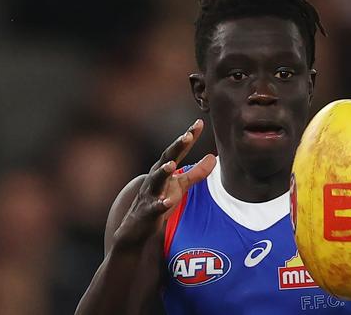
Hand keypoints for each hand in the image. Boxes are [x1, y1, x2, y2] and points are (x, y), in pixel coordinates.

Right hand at [113, 119, 215, 250]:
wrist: (136, 227)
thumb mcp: (180, 186)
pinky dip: (160, 204)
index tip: (199, 123)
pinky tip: (167, 202)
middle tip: (187, 136)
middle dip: (176, 147)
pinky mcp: (147, 212)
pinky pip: (154, 208)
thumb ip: (197, 172)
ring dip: (163, 172)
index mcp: (164, 169)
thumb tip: (214, 157)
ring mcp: (150, 194)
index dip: (188, 137)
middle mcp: (155, 178)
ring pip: (156, 181)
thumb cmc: (160, 200)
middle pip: (165, 159)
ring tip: (171, 165)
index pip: (178, 150)